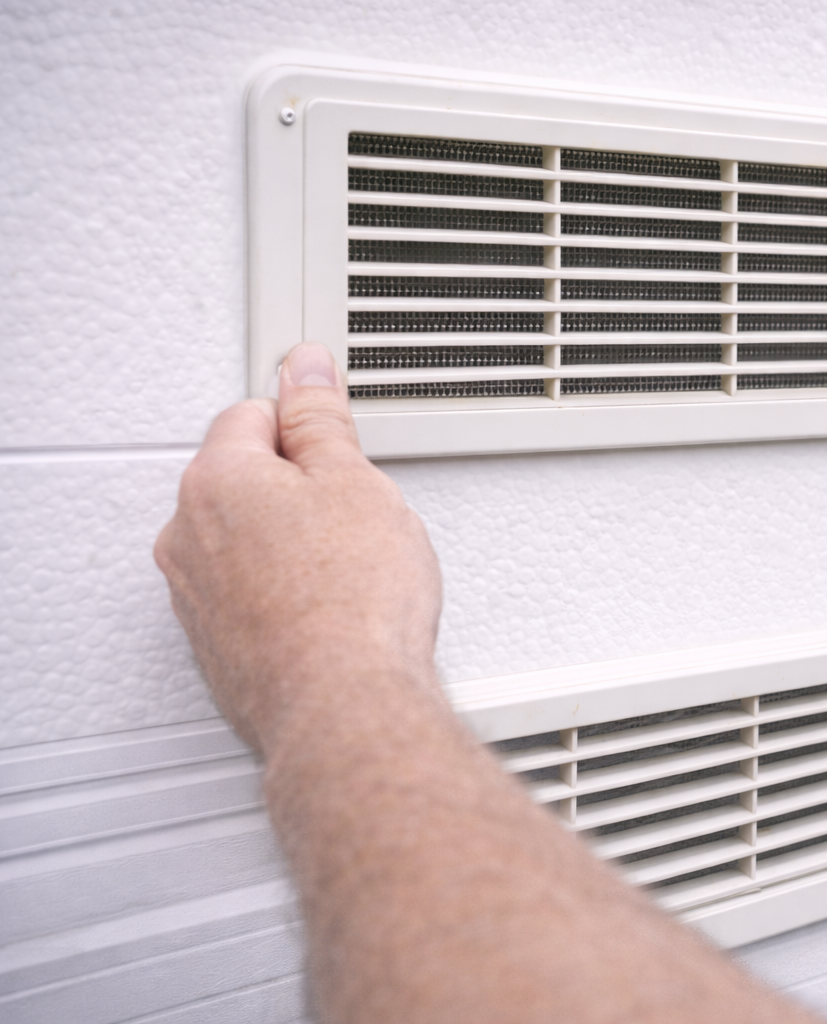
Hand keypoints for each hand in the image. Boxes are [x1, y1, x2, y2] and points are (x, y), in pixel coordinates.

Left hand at [154, 343, 442, 754]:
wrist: (345, 705)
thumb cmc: (352, 602)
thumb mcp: (354, 482)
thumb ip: (321, 419)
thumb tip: (304, 371)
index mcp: (216, 480)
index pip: (253, 414)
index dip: (307, 422)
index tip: (338, 436)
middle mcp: (188, 537)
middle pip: (245, 479)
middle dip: (298, 487)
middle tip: (356, 511)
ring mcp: (197, 597)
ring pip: (246, 541)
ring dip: (290, 543)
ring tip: (350, 567)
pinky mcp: (216, 647)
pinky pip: (250, 595)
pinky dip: (284, 593)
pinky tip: (331, 608)